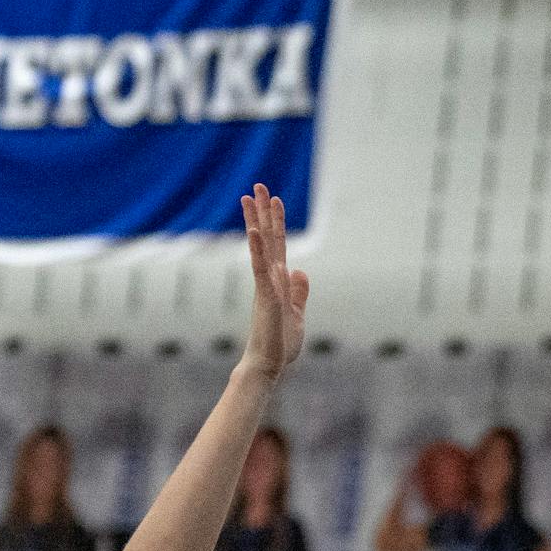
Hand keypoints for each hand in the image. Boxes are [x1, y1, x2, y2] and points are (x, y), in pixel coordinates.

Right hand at [240, 184, 307, 382]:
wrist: (269, 366)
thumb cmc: (280, 343)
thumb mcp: (297, 313)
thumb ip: (298, 292)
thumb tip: (300, 270)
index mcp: (277, 281)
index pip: (277, 244)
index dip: (276, 221)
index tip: (274, 199)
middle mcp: (269, 278)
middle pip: (267, 238)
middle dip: (263, 211)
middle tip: (257, 185)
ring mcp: (266, 285)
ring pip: (261, 247)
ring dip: (256, 221)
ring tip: (250, 197)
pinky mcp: (266, 297)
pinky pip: (260, 269)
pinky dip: (258, 250)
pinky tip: (254, 232)